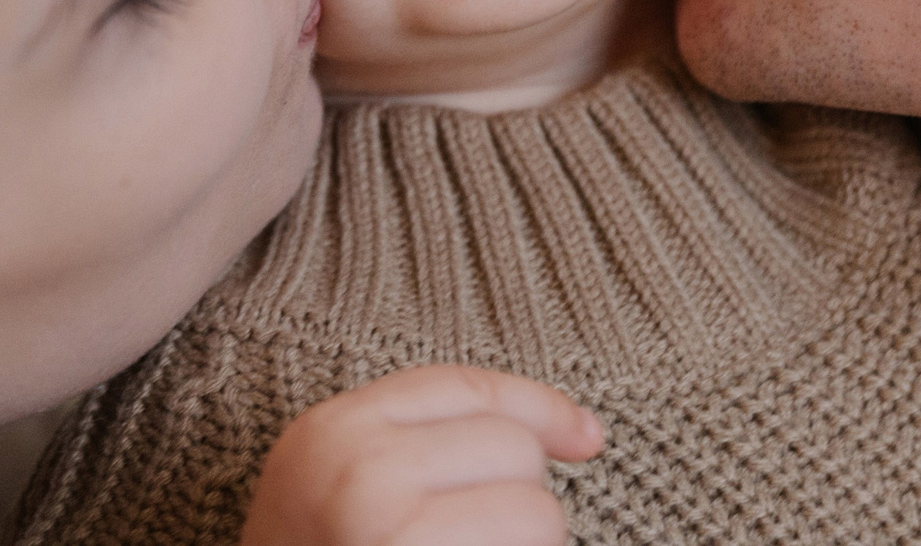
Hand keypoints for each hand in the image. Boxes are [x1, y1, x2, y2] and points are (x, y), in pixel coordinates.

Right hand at [240, 365, 605, 545]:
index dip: (540, 407)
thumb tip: (585, 433)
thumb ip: (427, 446)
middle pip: (513, 450)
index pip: (467, 388)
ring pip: (537, 514)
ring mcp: (392, 536)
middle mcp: (359, 473)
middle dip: (515, 503)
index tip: (588, 437)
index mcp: (332, 432)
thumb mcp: (339, 488)